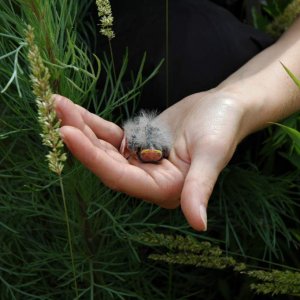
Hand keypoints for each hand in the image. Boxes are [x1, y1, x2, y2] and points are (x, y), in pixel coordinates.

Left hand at [54, 91, 247, 230]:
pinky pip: (110, 137)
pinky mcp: (136, 145)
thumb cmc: (222, 127)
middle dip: (81, 138)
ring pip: (104, 149)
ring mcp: (140, 162)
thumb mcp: (212, 154)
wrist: (224, 107)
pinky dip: (93, 123)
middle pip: (106, 163)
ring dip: (82, 128)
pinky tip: (74, 108)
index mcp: (166, 189)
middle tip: (58, 113)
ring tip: (59, 105)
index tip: (68, 132)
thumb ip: (201, 187)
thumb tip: (199, 224)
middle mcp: (149, 180)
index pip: (120, 177)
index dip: (93, 157)